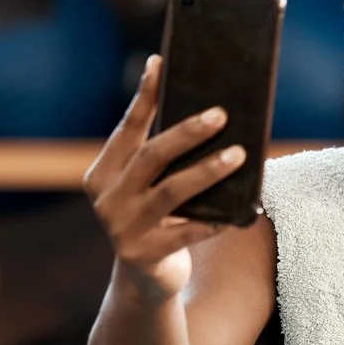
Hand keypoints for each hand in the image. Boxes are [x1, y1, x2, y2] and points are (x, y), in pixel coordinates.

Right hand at [82, 54, 247, 300]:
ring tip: (239, 156)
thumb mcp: (149, 187)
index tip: (160, 64)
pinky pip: (188, 232)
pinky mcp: (145, 255)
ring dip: (207, 171)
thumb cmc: (158, 220)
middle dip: (186, 133)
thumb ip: (160, 156)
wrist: (145, 280)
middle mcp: (107, 199)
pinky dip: (214, 220)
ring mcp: (123, 228)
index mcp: (102, 174)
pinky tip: (241, 210)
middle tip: (220, 114)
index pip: (128, 129)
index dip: (145, 97)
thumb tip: (204, 108)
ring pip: (171, 191)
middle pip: (151, 156)